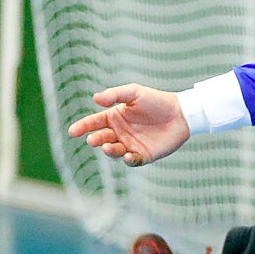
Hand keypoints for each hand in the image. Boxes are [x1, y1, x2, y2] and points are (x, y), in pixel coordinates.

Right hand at [67, 83, 190, 167]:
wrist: (181, 113)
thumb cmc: (157, 101)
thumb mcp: (135, 92)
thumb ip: (115, 95)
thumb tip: (95, 99)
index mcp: (115, 117)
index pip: (95, 123)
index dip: (83, 127)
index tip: (73, 131)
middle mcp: (120, 133)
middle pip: (102, 138)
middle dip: (96, 139)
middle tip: (93, 140)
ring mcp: (131, 145)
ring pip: (114, 151)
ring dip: (109, 150)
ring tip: (107, 146)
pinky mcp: (144, 156)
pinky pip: (132, 161)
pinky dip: (128, 160)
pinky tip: (127, 155)